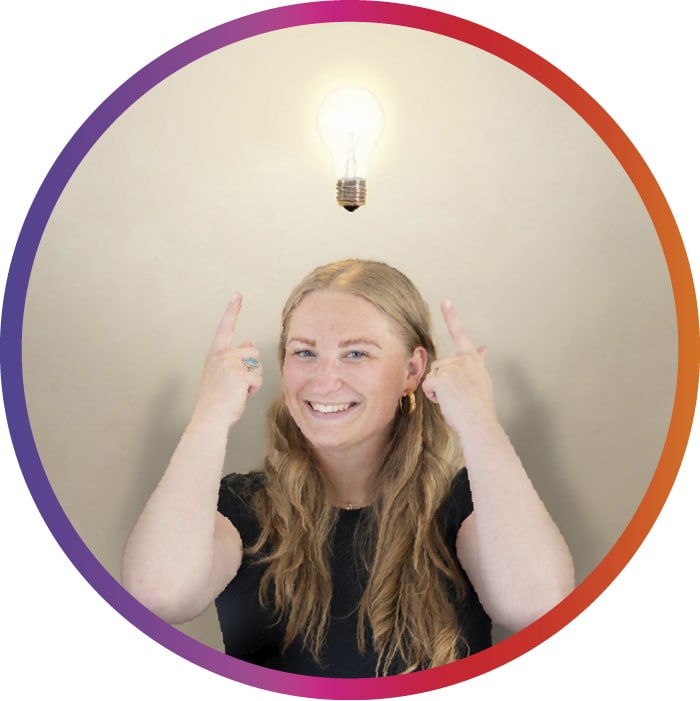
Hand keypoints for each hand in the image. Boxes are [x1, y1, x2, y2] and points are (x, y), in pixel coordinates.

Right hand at [190, 293, 262, 427]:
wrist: (210, 418)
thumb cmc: (217, 400)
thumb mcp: (223, 374)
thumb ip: (234, 358)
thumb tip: (248, 342)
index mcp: (215, 354)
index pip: (225, 328)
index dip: (232, 310)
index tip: (237, 294)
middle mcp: (221, 355)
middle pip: (253, 350)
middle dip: (253, 367)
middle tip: (238, 384)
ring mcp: (229, 363)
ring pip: (258, 363)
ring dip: (254, 378)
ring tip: (239, 390)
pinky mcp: (239, 374)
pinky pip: (258, 377)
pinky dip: (254, 388)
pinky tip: (242, 394)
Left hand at [421, 300, 496, 435]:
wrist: (479, 423)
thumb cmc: (479, 407)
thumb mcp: (481, 379)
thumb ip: (478, 361)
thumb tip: (484, 347)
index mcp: (472, 359)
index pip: (460, 334)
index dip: (452, 316)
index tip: (445, 301)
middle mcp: (463, 360)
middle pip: (438, 365)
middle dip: (440, 382)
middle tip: (457, 396)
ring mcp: (453, 368)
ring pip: (431, 375)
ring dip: (437, 390)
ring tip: (453, 400)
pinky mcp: (442, 378)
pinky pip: (427, 385)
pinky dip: (433, 396)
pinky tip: (447, 402)